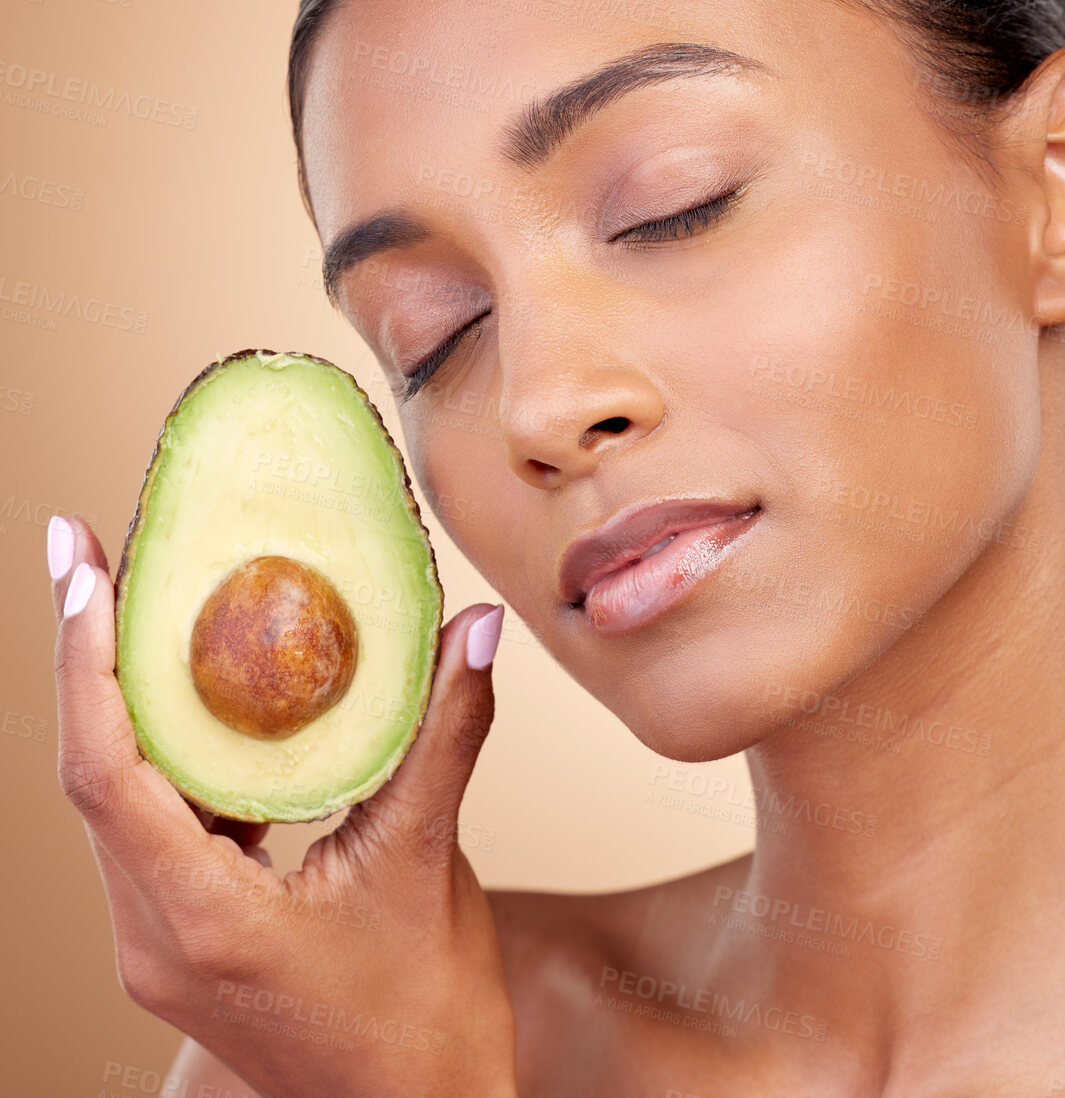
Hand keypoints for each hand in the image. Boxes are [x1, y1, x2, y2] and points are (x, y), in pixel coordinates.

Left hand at [48, 514, 517, 1097]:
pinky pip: (155, 826)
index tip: (82, 567)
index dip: (86, 662)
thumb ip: (446, 736)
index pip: (107, 772)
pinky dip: (173, 754)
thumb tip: (473, 629)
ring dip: (124, 703)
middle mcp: (152, 935)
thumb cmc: (424, 1018)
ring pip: (116, 800)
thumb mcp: (429, 864)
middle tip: (98, 555)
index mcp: (199, 922)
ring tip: (145, 610)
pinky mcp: (185, 940)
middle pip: (91, 774)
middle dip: (88, 658)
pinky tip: (209, 706)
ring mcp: (160, 943)